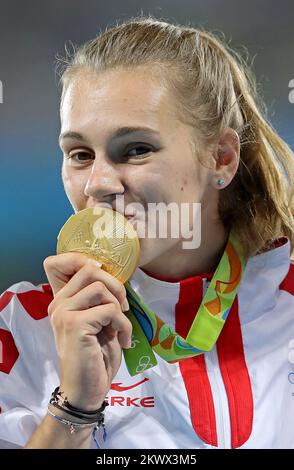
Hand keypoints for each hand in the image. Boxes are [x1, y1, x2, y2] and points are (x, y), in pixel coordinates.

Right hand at [43, 252, 131, 410]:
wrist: (86, 390)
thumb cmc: (95, 356)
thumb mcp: (99, 321)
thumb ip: (100, 299)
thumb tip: (115, 276)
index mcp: (62, 300)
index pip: (69, 262)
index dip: (91, 263)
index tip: (109, 283)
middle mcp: (59, 303)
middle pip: (91, 270)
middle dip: (116, 286)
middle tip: (123, 308)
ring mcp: (64, 313)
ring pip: (102, 288)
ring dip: (120, 308)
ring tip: (120, 328)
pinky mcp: (75, 324)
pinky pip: (110, 310)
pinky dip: (124, 325)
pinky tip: (123, 340)